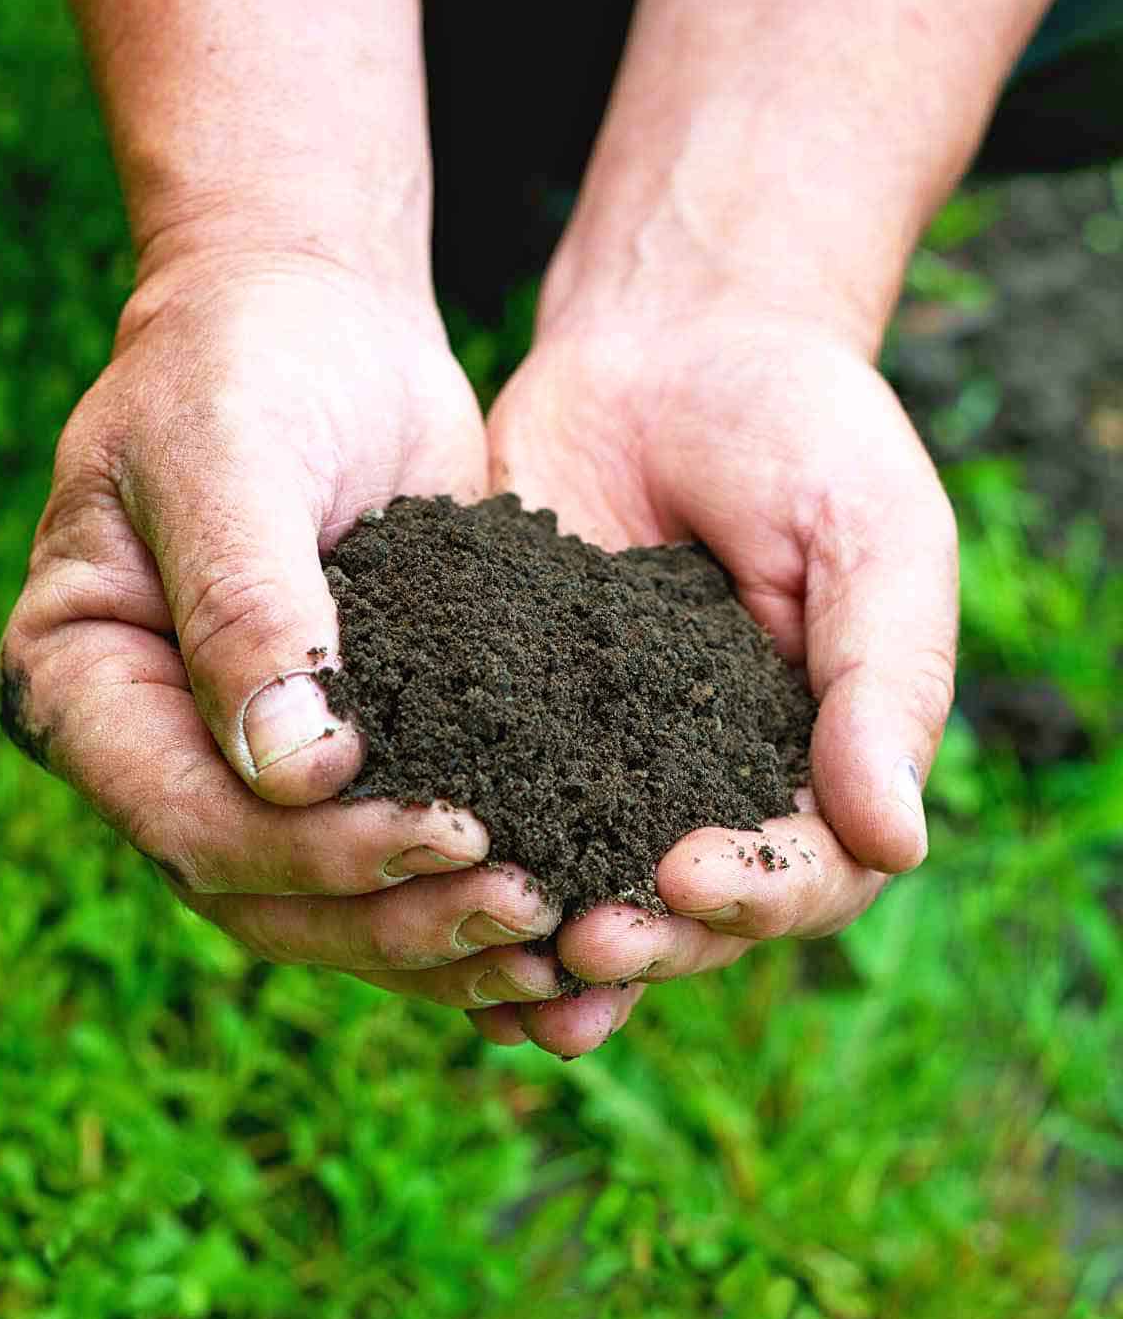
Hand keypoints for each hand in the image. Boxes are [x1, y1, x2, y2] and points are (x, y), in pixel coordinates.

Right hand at [0, 254, 565, 1010]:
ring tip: (563, 941)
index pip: (190, 822)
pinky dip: (468, 894)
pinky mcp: (353, 750)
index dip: (314, 855)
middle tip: (529, 909)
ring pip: (334, 905)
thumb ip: (248, 604)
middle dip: (396, 917)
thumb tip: (295, 771)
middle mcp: (163, 749)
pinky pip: (395, 855)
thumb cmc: (245, 361)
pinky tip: (566, 912)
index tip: (448, 833)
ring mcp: (255, 763)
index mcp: (90, 686)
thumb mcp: (229, 453)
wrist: (314, 319)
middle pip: (263, 896)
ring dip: (442, 938)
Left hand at [485, 281, 956, 1055]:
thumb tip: (897, 843)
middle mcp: (715, 783)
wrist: (670, 342)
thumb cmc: (802, 431)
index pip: (813, 871)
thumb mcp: (872, 538)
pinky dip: (466, 871)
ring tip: (504, 976)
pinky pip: (496, 814)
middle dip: (647, 938)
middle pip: (695, 911)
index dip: (757, 893)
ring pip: (591, 888)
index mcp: (823, 759)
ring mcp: (611, 760)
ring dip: (552, 943)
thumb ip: (885, 683)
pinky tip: (421, 905)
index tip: (686, 871)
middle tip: (583, 940)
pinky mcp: (515, 722)